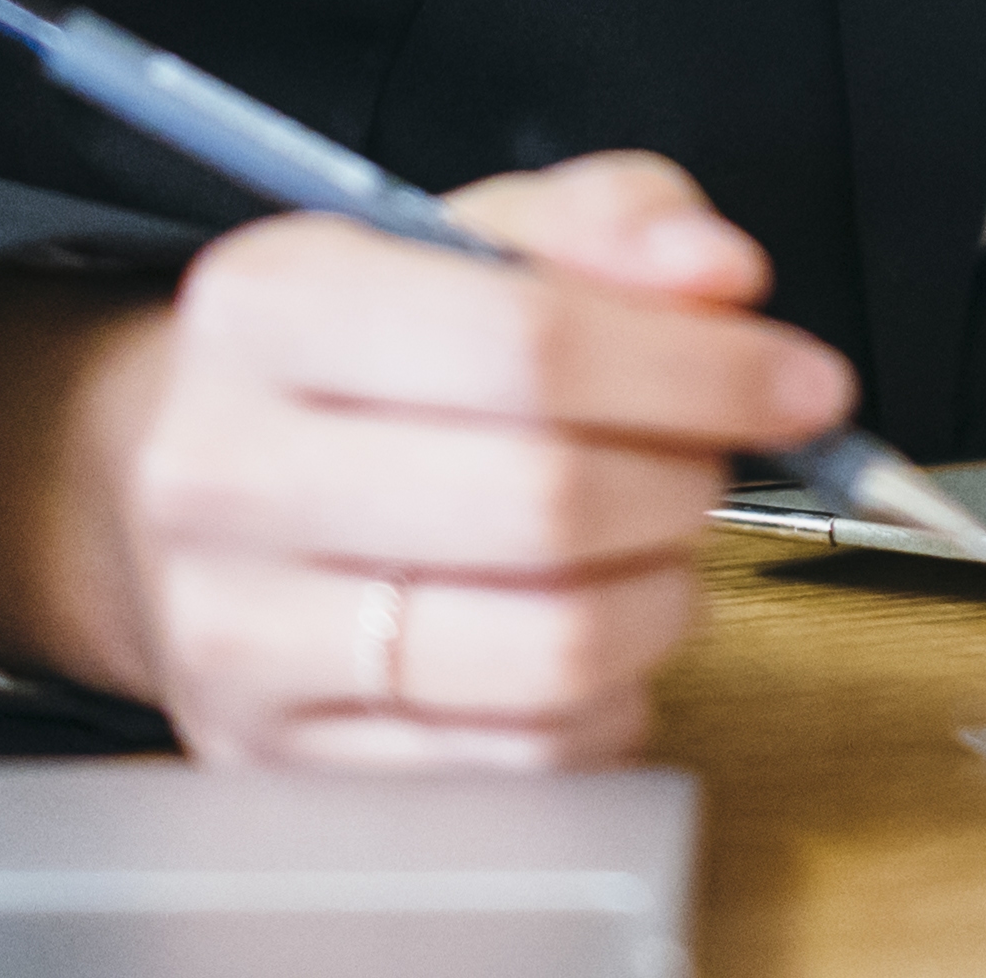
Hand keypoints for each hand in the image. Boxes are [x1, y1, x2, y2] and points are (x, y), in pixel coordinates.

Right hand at [0, 152, 855, 769]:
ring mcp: (242, 636)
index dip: (701, 369)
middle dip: (684, 481)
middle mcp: (226, 472)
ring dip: (660, 597)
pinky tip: (592, 631)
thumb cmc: (361, 357)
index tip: (800, 379)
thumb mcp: (464, 236)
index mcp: (269, 304)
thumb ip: (611, 222)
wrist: (185, 488)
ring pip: (547, 647)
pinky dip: (605, 698)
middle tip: (710, 460)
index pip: (527, 343)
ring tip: (656, 545)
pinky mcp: (282, 762)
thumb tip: (719, 276)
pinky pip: (520, 758)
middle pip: (546, 501)